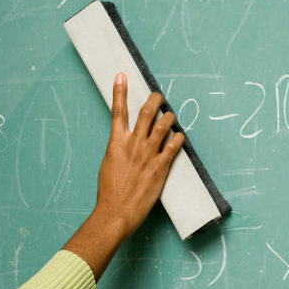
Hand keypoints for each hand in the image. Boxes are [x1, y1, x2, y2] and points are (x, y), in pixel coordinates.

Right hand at [63, 72, 183, 281]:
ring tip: (171, 117)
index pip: (118, 111)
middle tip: (159, 95)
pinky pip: (174, 146)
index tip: (122, 76)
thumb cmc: (109, 192)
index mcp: (116, 143)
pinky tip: (180, 137)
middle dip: (154, 100)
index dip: (120, 92)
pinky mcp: (160, 167)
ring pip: (162, 125)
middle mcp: (132, 145)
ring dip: (169, 117)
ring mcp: (147, 155)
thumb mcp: (108, 165)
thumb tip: (125, 142)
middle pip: (146, 113)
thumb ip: (118, 149)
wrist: (115, 212)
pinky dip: (178, 138)